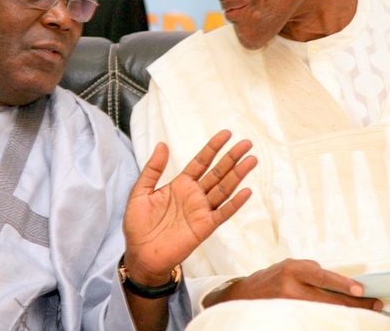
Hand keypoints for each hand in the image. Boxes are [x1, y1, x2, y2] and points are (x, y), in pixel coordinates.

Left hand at [122, 129, 256, 284]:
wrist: (140, 255)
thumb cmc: (138, 225)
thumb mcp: (140, 192)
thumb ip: (152, 169)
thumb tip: (162, 144)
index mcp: (180, 185)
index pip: (201, 162)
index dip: (213, 148)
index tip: (226, 134)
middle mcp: (194, 195)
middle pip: (217, 173)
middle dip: (231, 158)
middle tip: (247, 143)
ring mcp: (201, 211)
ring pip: (224, 189)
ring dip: (238, 175)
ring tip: (252, 160)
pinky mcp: (204, 227)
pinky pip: (222, 213)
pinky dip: (235, 203)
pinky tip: (246, 191)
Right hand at [204, 258, 381, 310]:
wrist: (244, 294)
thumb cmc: (271, 278)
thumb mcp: (289, 266)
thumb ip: (310, 271)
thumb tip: (338, 282)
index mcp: (292, 269)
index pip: (322, 276)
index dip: (343, 284)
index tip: (361, 290)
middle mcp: (290, 286)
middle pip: (328, 297)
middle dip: (353, 302)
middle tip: (374, 304)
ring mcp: (289, 304)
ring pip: (324, 310)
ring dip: (345, 311)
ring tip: (363, 312)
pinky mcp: (288, 316)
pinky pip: (314, 317)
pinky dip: (330, 318)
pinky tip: (342, 319)